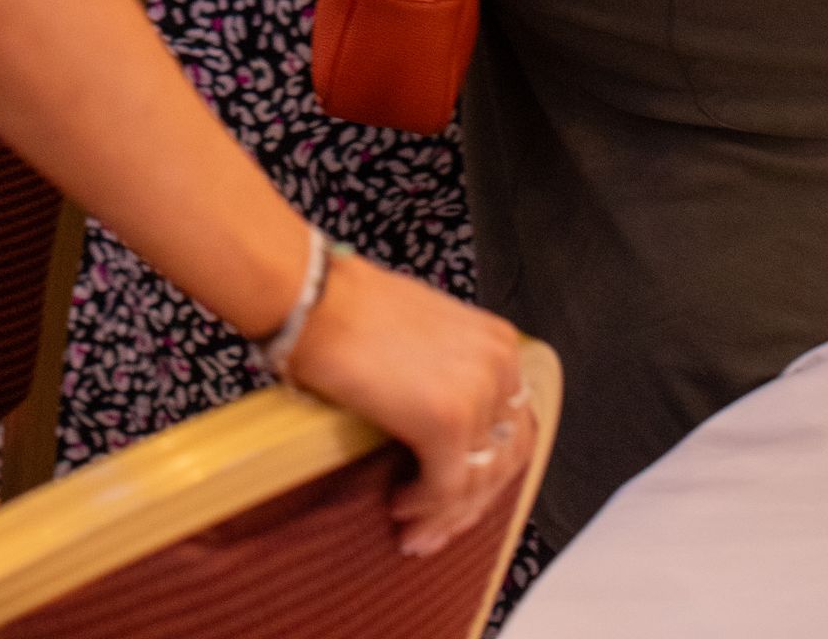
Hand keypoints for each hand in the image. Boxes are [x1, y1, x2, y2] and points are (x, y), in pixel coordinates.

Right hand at [290, 253, 533, 557]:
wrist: (314, 298)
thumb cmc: (349, 310)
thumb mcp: (423, 336)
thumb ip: (448, 375)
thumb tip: (446, 437)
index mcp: (497, 344)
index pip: (512, 428)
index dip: (487, 472)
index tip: (460, 497)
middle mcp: (499, 367)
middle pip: (502, 461)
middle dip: (468, 504)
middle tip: (436, 527)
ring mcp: (477, 395)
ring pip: (476, 482)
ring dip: (443, 515)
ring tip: (413, 529)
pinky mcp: (447, 422)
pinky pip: (445, 489)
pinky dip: (423, 507)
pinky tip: (399, 505)